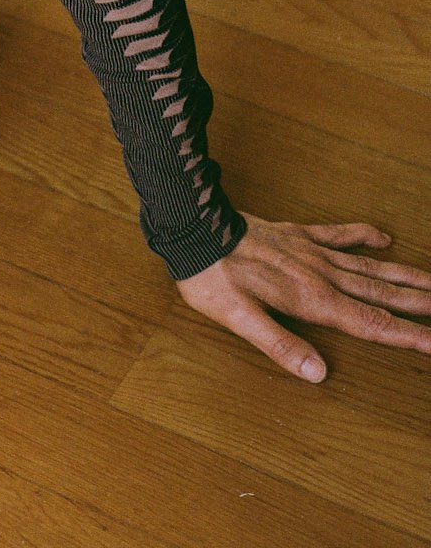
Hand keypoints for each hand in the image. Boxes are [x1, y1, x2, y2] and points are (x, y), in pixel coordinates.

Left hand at [175, 214, 430, 381]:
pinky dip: (363, 235)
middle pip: (380, 295)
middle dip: (420, 305)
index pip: (371, 324)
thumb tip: (318, 374)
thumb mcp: (239, 318)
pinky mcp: (296, 233)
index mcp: (311, 298)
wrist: (193, 226)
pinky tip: (383, 237)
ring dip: (404, 275)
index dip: (407, 335)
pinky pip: (338, 234)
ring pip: (369, 266)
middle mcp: (319, 273)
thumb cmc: (212, 277)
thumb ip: (280, 345)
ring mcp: (310, 251)